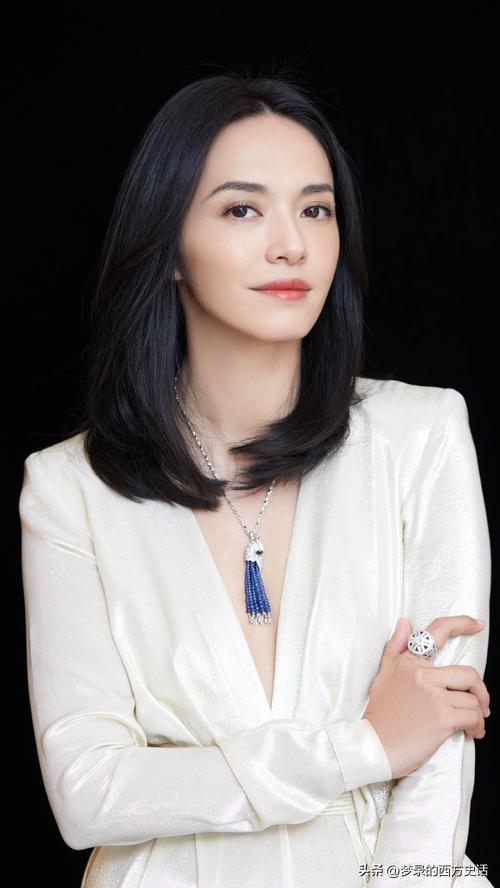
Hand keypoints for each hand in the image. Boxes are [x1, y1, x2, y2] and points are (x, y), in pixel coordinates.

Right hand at [364, 616, 489, 778]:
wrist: (375, 746)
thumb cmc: (380, 713)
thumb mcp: (383, 674)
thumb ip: (395, 647)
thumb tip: (404, 623)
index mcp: (409, 662)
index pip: (437, 632)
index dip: (461, 624)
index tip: (476, 625)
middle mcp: (422, 675)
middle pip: (468, 674)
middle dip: (481, 691)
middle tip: (481, 702)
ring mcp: (434, 697)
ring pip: (473, 699)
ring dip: (478, 714)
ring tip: (472, 723)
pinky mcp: (442, 719)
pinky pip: (472, 717)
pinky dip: (477, 726)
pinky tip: (471, 732)